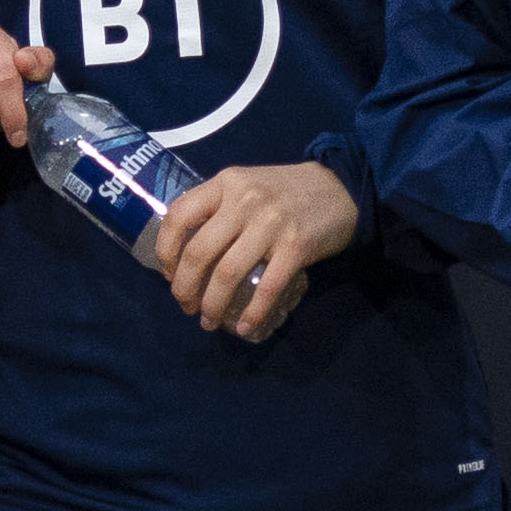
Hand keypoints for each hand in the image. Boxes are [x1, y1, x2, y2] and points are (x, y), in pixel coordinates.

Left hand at [155, 162, 358, 340]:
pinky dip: (252, 313)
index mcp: (226, 184)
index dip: (166, 251)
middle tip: (186, 306)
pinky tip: (243, 327)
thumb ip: (219, 208)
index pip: (178, 216)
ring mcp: (271, 223)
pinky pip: (267, 287)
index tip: (168, 274)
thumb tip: (187, 251)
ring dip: (212, 305)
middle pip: (199, 252)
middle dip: (184, 288)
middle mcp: (244, 201)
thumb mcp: (247, 185)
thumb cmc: (288, 191)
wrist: (343, 186)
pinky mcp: (297, 246)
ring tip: (208, 321)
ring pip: (227, 274)